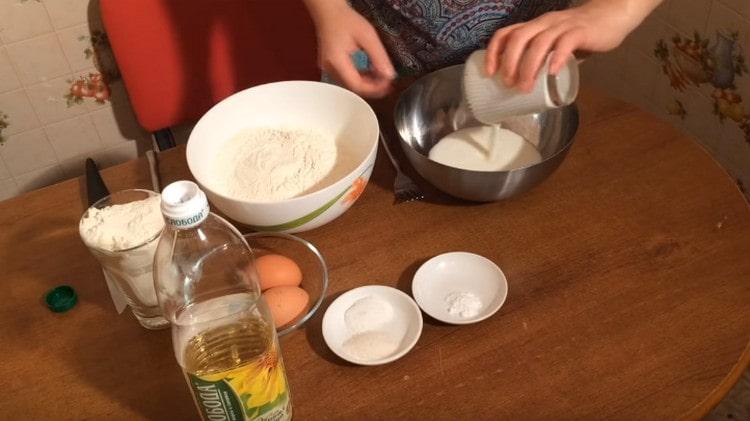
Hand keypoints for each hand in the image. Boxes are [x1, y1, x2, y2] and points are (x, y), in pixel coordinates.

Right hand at [304, 0, 395, 97]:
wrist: (329, 12)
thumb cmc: (345, 20)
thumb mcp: (367, 36)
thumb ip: (379, 56)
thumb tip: (389, 75)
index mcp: (337, 61)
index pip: (356, 85)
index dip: (374, 88)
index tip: (387, 84)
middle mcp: (330, 68)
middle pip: (353, 87)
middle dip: (372, 87)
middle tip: (387, 83)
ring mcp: (328, 68)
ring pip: (350, 84)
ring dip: (366, 83)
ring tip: (380, 78)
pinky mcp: (331, 66)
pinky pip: (346, 78)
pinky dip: (359, 78)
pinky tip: (369, 73)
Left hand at [485, 1, 654, 91]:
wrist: (612, 15)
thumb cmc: (581, 32)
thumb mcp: (555, 42)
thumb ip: (544, 58)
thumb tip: (531, 84)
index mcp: (535, 26)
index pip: (507, 33)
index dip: (494, 51)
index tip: (490, 72)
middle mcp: (545, 23)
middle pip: (519, 38)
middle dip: (509, 62)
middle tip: (509, 84)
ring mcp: (563, 26)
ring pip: (540, 42)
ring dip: (529, 66)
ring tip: (526, 86)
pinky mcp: (582, 31)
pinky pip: (566, 42)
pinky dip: (557, 58)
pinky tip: (553, 72)